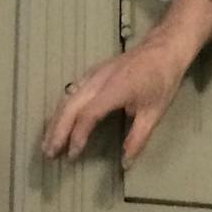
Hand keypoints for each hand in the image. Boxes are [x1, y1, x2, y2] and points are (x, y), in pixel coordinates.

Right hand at [40, 0, 211, 168]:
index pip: (88, 114)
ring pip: (67, 98)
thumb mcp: (154, 113)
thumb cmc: (163, 80)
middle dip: (57, 131)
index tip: (73, 155)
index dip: (78, 135)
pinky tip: (58, 121)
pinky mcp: (93, 72)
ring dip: (55, 121)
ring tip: (47, 143)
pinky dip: (62, 108)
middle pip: (70, 106)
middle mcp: (99, 80)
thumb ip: (138, 139)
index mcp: (116, 89)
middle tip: (49, 154)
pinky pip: (72, 91)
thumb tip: (126, 164)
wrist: (164, 48)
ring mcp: (94, 74)